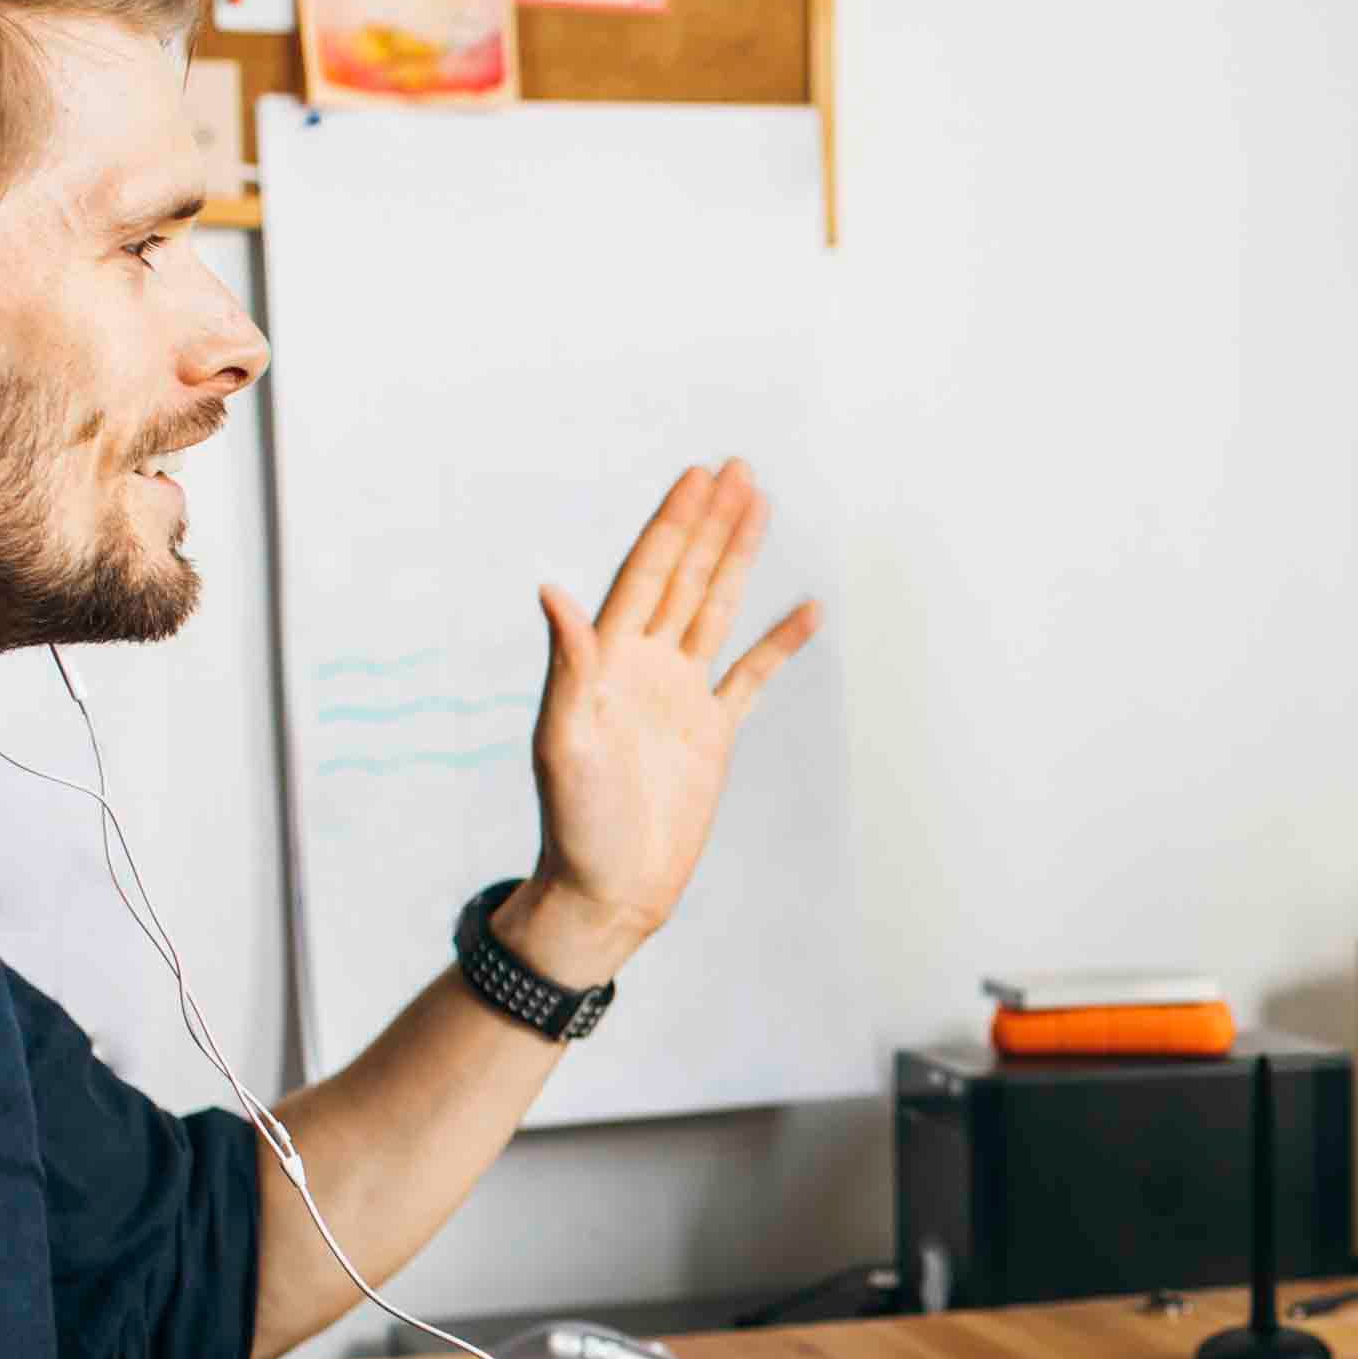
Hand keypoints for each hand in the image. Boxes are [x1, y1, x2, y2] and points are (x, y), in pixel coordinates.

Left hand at [510, 462, 822, 987]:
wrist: (609, 890)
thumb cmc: (574, 824)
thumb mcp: (562, 742)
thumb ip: (568, 665)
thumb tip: (553, 591)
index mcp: (607, 661)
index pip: (645, 575)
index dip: (672, 525)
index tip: (697, 478)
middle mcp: (645, 666)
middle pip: (685, 577)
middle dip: (710, 522)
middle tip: (736, 468)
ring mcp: (681, 695)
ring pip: (716, 609)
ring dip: (737, 559)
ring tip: (759, 506)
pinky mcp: (712, 733)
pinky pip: (752, 675)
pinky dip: (778, 642)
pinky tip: (805, 609)